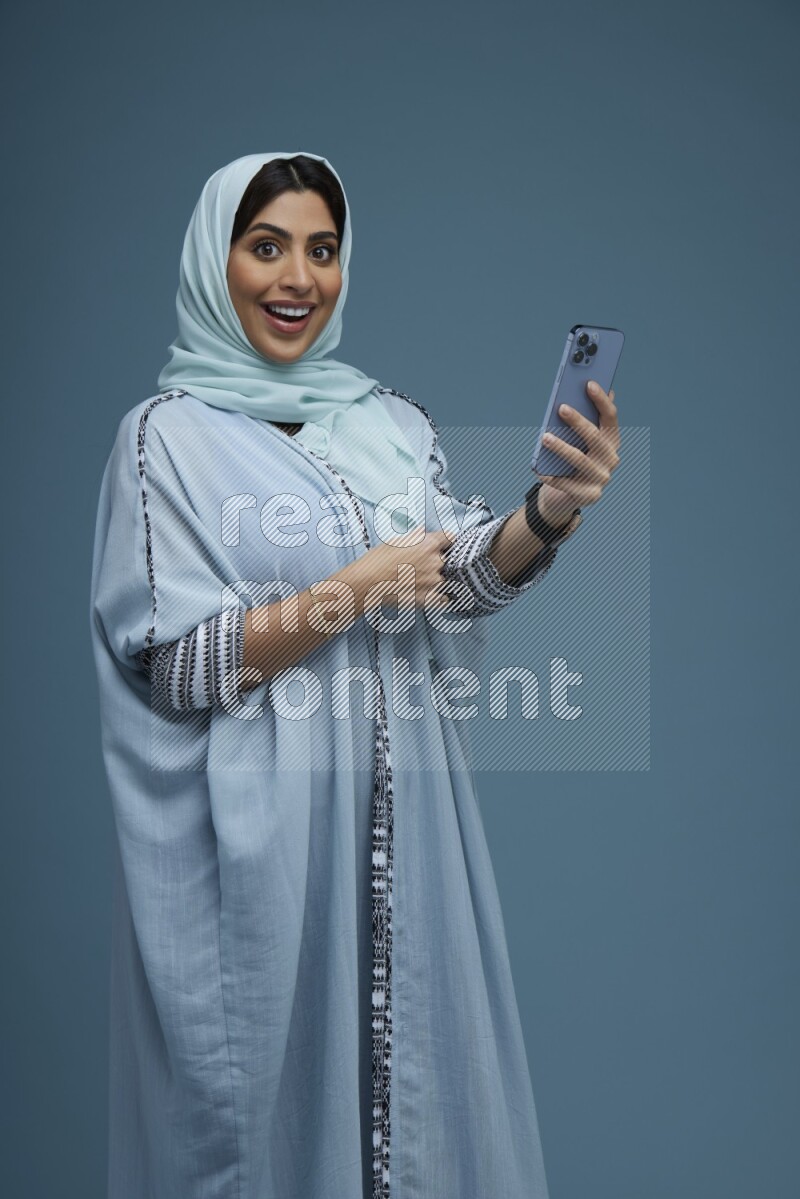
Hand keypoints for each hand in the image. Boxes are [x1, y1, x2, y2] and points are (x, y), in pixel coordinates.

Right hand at [366, 528, 454, 608]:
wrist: (366, 583)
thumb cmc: (377, 560)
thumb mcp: (395, 541)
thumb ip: (415, 537)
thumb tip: (423, 533)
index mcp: (429, 545)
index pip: (451, 538)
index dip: (445, 541)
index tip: (442, 545)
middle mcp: (435, 562)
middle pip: (447, 559)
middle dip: (438, 560)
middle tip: (422, 564)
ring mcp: (434, 582)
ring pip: (445, 578)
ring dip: (436, 578)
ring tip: (419, 579)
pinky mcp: (429, 598)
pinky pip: (444, 598)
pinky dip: (440, 596)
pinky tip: (429, 593)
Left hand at [536, 380, 620, 524]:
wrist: (568, 496)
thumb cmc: (572, 461)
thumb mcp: (578, 441)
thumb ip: (583, 419)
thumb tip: (584, 390)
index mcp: (612, 441)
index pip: (610, 417)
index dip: (601, 400)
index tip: (588, 384)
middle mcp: (611, 459)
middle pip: (595, 437)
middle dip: (579, 421)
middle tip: (562, 408)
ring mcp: (601, 478)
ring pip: (579, 459)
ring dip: (561, 447)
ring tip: (545, 437)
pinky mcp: (588, 495)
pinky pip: (566, 483)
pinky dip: (552, 476)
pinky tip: (539, 469)